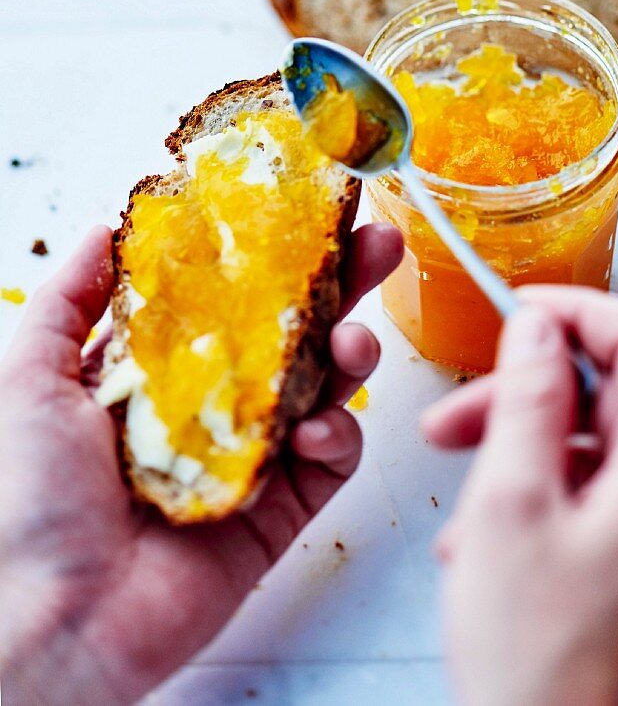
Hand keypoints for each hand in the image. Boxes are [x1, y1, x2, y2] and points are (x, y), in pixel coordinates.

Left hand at [0, 222, 401, 705]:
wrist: (53, 617)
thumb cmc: (28, 496)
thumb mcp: (29, 375)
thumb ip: (69, 297)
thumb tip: (103, 225)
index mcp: (160, 366)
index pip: (230, 292)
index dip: (271, 250)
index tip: (306, 206)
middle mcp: (211, 402)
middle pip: (291, 329)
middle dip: (339, 283)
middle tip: (377, 242)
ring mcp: (250, 454)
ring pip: (322, 387)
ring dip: (349, 353)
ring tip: (352, 341)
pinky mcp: (279, 507)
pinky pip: (330, 459)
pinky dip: (337, 434)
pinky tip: (318, 426)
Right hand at [423, 287, 617, 705]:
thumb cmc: (542, 661)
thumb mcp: (510, 504)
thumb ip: (525, 397)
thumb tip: (536, 326)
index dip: (575, 312)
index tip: (513, 314)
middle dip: (530, 398)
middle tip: (452, 422)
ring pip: (610, 452)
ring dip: (529, 459)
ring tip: (461, 509)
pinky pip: (617, 504)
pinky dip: (553, 504)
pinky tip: (491, 549)